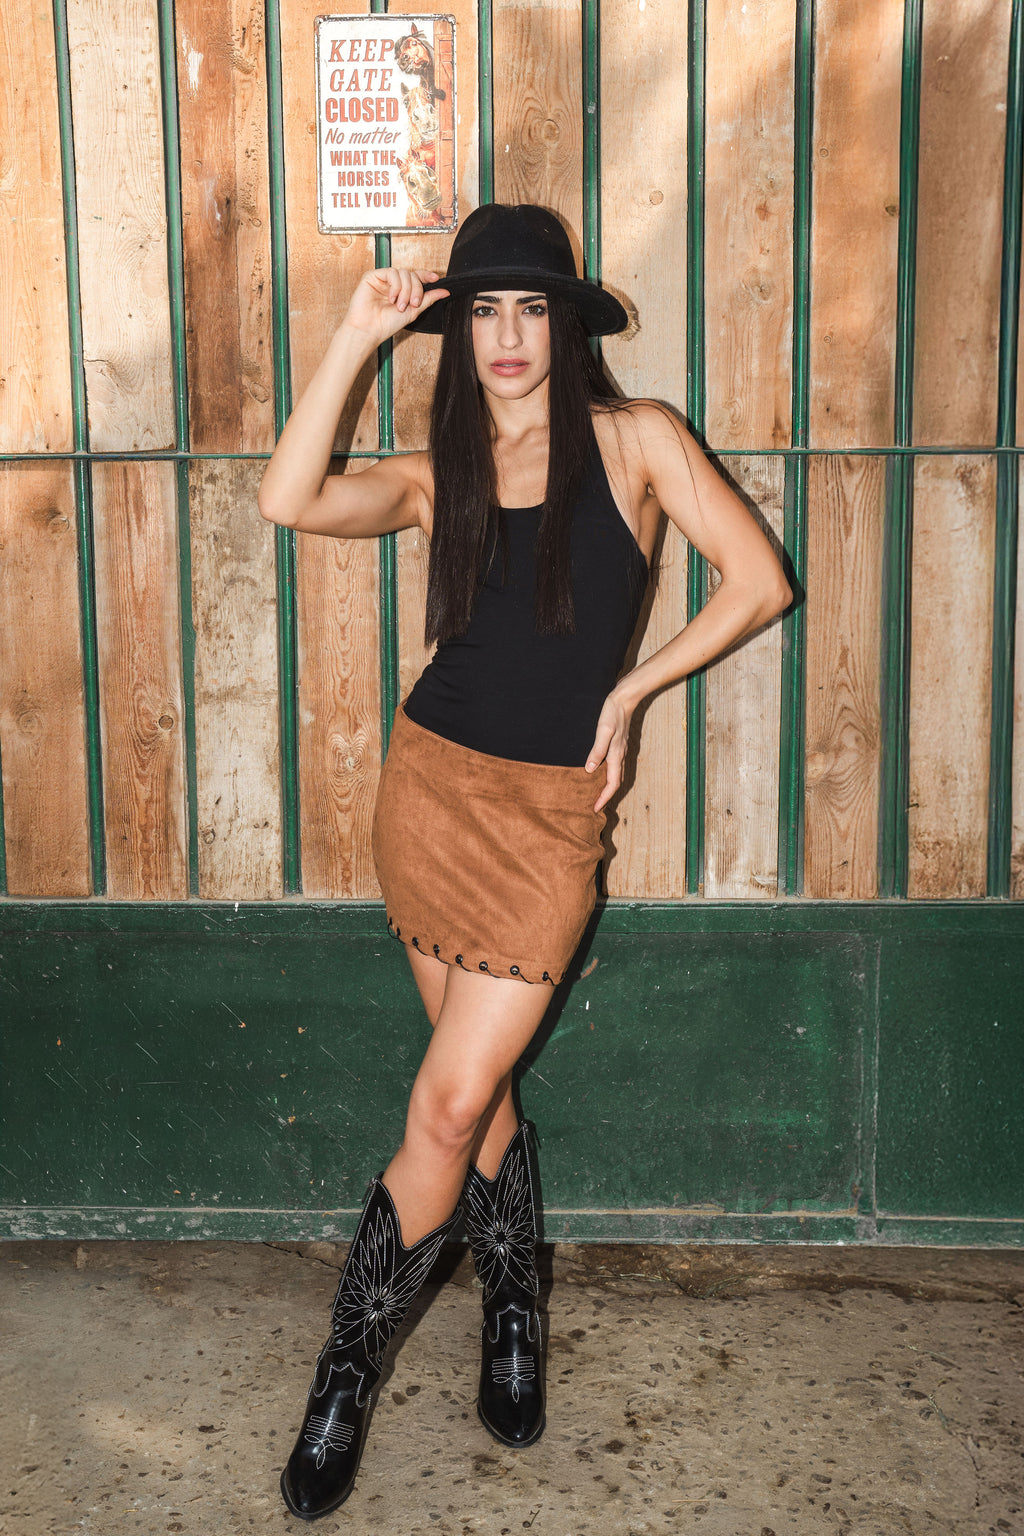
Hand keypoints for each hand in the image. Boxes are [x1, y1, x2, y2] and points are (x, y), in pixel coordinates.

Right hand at [341, 267, 448, 346]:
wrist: (369, 330)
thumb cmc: (386, 324)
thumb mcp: (413, 312)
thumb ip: (428, 299)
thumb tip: (445, 292)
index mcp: (402, 291)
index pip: (416, 278)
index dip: (426, 276)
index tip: (436, 279)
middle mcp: (393, 284)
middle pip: (412, 275)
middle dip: (415, 289)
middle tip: (413, 304)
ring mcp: (383, 280)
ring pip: (403, 273)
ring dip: (405, 290)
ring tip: (400, 305)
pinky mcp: (373, 276)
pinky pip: (391, 272)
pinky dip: (395, 286)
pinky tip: (392, 298)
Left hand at [585, 690, 632, 812]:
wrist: (624, 699)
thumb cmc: (613, 713)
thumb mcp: (603, 731)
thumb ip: (597, 750)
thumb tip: (590, 769)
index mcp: (616, 755)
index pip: (612, 784)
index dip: (604, 798)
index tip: (595, 809)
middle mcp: (619, 756)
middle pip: (615, 783)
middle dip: (606, 796)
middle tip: (595, 807)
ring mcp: (620, 751)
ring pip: (616, 775)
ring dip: (608, 787)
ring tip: (597, 795)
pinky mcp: (618, 745)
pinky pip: (614, 766)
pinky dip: (608, 776)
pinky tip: (600, 773)